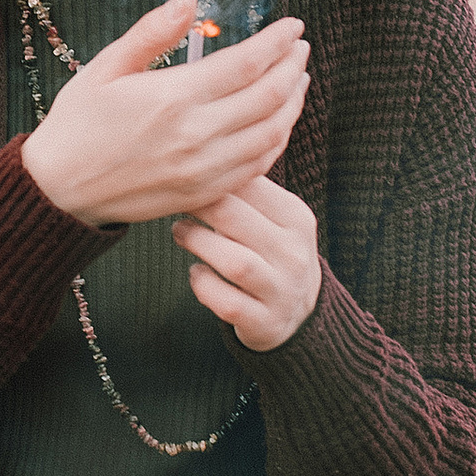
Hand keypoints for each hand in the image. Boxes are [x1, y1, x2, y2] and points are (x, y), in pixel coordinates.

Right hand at [19, 0, 308, 227]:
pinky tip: (277, 121)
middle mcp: (195, 135)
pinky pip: (257, 166)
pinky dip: (276, 140)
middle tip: (300, 47)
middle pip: (268, 97)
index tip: (293, 25)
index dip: (277, 42)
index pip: (247, 62)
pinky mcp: (203, 193)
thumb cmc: (77, 123)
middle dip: (292, 67)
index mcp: (172, 97)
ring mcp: (203, 169)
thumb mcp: (105, 67)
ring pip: (271, 133)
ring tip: (297, 79)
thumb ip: (152, 32)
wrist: (58, 190)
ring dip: (292, 103)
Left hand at [173, 173, 323, 352]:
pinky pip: (226, 302)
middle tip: (177, 204)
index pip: (250, 186)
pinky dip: (203, 285)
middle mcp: (295, 254)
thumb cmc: (271, 254)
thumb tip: (200, 153)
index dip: (212, 179)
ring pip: (233, 262)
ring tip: (180, 233)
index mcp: (297, 218)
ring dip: (198, 244)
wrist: (298, 315)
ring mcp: (282, 291)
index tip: (186, 175)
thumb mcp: (273, 220)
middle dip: (198, 208)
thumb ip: (247, 193)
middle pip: (235, 219)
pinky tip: (196, 273)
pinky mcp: (265, 322)